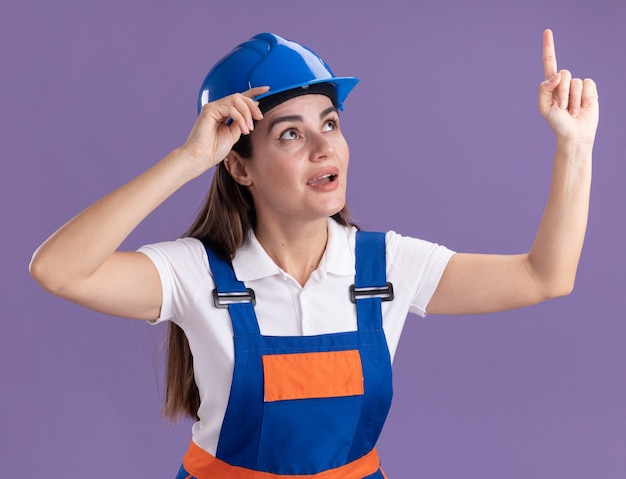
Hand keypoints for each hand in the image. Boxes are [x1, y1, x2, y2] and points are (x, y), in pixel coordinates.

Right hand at [180, 86, 269, 175]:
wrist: (201, 158)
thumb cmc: (214, 149)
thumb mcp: (235, 134)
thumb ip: (242, 121)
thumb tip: (253, 111)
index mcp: (224, 112)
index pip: (240, 98)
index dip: (254, 92)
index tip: (266, 89)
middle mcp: (218, 107)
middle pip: (240, 97)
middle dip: (252, 106)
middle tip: (259, 118)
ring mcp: (213, 107)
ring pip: (236, 100)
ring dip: (247, 113)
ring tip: (249, 128)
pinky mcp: (209, 110)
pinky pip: (230, 109)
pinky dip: (240, 118)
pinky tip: (243, 129)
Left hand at [538, 29, 598, 144]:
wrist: (573, 134)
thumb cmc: (556, 122)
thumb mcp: (544, 107)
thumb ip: (544, 89)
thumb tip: (557, 75)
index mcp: (551, 85)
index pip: (549, 62)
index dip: (549, 47)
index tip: (547, 31)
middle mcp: (564, 82)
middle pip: (563, 74)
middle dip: (562, 92)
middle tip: (562, 108)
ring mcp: (577, 86)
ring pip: (575, 82)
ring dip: (572, 99)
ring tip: (571, 111)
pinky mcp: (590, 90)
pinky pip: (587, 84)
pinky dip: (583, 97)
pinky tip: (582, 107)